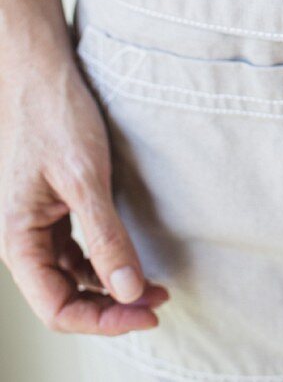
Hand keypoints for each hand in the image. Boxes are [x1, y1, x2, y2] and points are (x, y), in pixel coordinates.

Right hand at [0, 38, 167, 334]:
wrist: (40, 69)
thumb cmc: (54, 114)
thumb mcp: (84, 177)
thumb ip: (105, 237)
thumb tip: (129, 290)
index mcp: (17, 239)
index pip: (58, 308)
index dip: (104, 321)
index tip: (148, 312)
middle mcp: (21, 238)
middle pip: (65, 297)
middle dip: (111, 306)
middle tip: (159, 300)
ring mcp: (35, 223)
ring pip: (71, 275)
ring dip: (110, 286)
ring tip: (153, 284)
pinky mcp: (51, 206)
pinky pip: (74, 250)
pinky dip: (102, 261)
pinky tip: (129, 259)